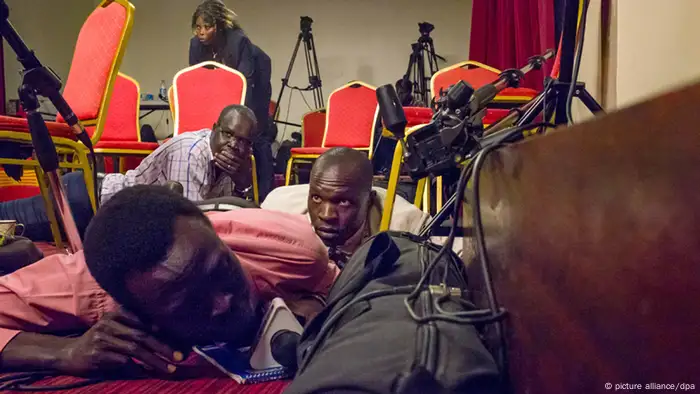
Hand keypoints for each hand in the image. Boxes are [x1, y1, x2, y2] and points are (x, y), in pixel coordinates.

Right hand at [56, 310, 183, 376]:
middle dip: (163, 347)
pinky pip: (123, 361)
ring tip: (169, 368)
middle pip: (142, 335)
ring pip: (135, 349)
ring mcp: (102, 338)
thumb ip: (136, 331)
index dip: (163, 333)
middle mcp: (109, 324)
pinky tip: (146, 373)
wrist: (69, 355)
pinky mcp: (97, 354)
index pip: (145, 322)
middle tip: (179, 356)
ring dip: (155, 360)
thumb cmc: (99, 343)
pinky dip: (137, 368)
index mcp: (116, 314)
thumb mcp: (116, 331)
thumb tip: (166, 339)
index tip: (179, 342)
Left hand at [214, 146, 248, 177]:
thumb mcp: (247, 162)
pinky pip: (224, 169)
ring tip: (215, 157)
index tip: (222, 151)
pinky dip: (220, 166)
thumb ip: (244, 156)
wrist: (245, 180)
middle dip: (221, 157)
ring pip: (225, 165)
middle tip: (216, 153)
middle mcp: (238, 167)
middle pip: (228, 161)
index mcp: (242, 162)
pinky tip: (216, 163)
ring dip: (219, 161)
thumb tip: (239, 149)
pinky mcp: (231, 174)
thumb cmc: (245, 169)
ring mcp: (234, 171)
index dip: (228, 154)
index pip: (234, 158)